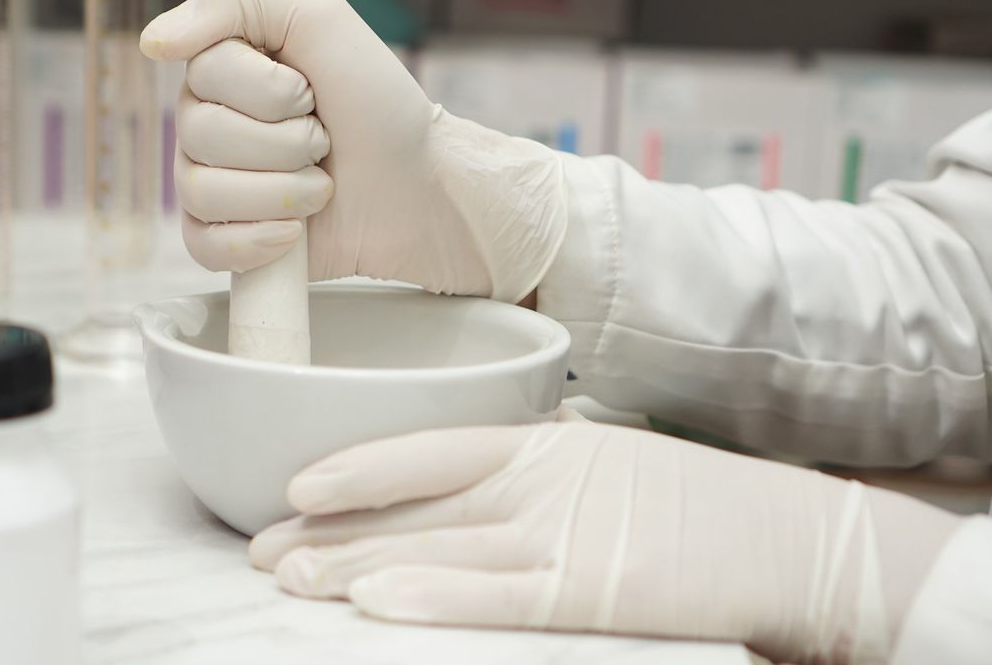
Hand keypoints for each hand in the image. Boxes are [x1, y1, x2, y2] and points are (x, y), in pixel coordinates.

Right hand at [140, 0, 567, 301]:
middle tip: (323, 142)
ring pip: (202, 191)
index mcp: (223, 70)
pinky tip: (293, 232)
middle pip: (200, 134)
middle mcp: (208, 124)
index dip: (270, 92)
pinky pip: (204, 246)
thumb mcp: (320, 20)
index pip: (204, 73)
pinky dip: (256, 242)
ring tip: (320, 187)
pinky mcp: (228, 240)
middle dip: (284, 143)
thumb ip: (234, 4)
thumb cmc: (377, 104)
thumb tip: (153, 42)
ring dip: (281, 192)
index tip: (312, 91)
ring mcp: (214, 185)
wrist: (417, 187)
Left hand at [249, 418, 959, 663]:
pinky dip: (432, 597)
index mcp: (544, 446)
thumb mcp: (603, 465)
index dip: (356, 467)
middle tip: (261, 550)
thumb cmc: (695, 506)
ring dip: (357, 564)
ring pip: (439, 548)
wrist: (790, 539)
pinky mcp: (594, 590)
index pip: (429, 449)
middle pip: (415, 505)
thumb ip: (531, 474)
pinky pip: (498, 595)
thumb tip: (458, 489)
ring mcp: (567, 534)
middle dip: (332, 530)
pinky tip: (372, 604)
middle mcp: (543, 482)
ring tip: (287, 579)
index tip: (292, 489)